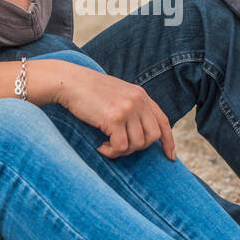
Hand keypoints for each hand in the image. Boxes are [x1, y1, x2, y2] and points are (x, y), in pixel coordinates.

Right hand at [43, 61, 176, 160]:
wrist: (70, 82)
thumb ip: (132, 107)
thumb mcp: (117, 94)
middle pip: (152, 137)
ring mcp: (127, 109)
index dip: (168, 141)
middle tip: (120, 146)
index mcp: (141, 95)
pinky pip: (121, 146)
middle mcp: (138, 101)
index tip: (170, 156)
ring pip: (137, 144)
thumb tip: (140, 132)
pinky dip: (111, 152)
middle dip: (138, 147)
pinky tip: (100, 146)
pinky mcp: (114, 118)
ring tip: (107, 145)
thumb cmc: (88, 91)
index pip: (162, 121)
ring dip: (122, 151)